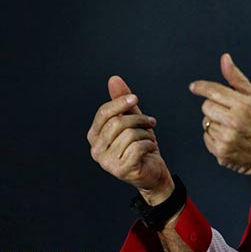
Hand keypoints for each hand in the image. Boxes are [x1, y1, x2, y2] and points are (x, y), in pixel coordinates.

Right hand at [87, 76, 173, 204]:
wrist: (153, 172)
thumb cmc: (141, 146)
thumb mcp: (133, 120)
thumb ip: (122, 102)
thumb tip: (114, 79)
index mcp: (95, 136)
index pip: (103, 113)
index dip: (120, 102)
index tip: (136, 99)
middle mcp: (96, 150)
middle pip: (118, 123)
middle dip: (139, 119)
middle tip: (150, 123)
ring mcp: (107, 162)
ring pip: (130, 134)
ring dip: (147, 134)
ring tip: (149, 139)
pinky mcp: (121, 169)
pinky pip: (138, 147)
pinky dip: (149, 145)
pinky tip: (149, 150)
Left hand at [190, 53, 250, 176]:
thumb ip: (236, 78)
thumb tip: (225, 59)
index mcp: (243, 105)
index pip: (214, 91)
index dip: (201, 87)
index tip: (194, 87)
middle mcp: (234, 121)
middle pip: (206, 106)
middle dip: (214, 107)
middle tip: (229, 113)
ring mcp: (226, 138)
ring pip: (205, 122)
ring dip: (215, 123)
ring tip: (232, 128)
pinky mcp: (221, 152)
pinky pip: (206, 138)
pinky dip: (214, 138)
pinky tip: (228, 138)